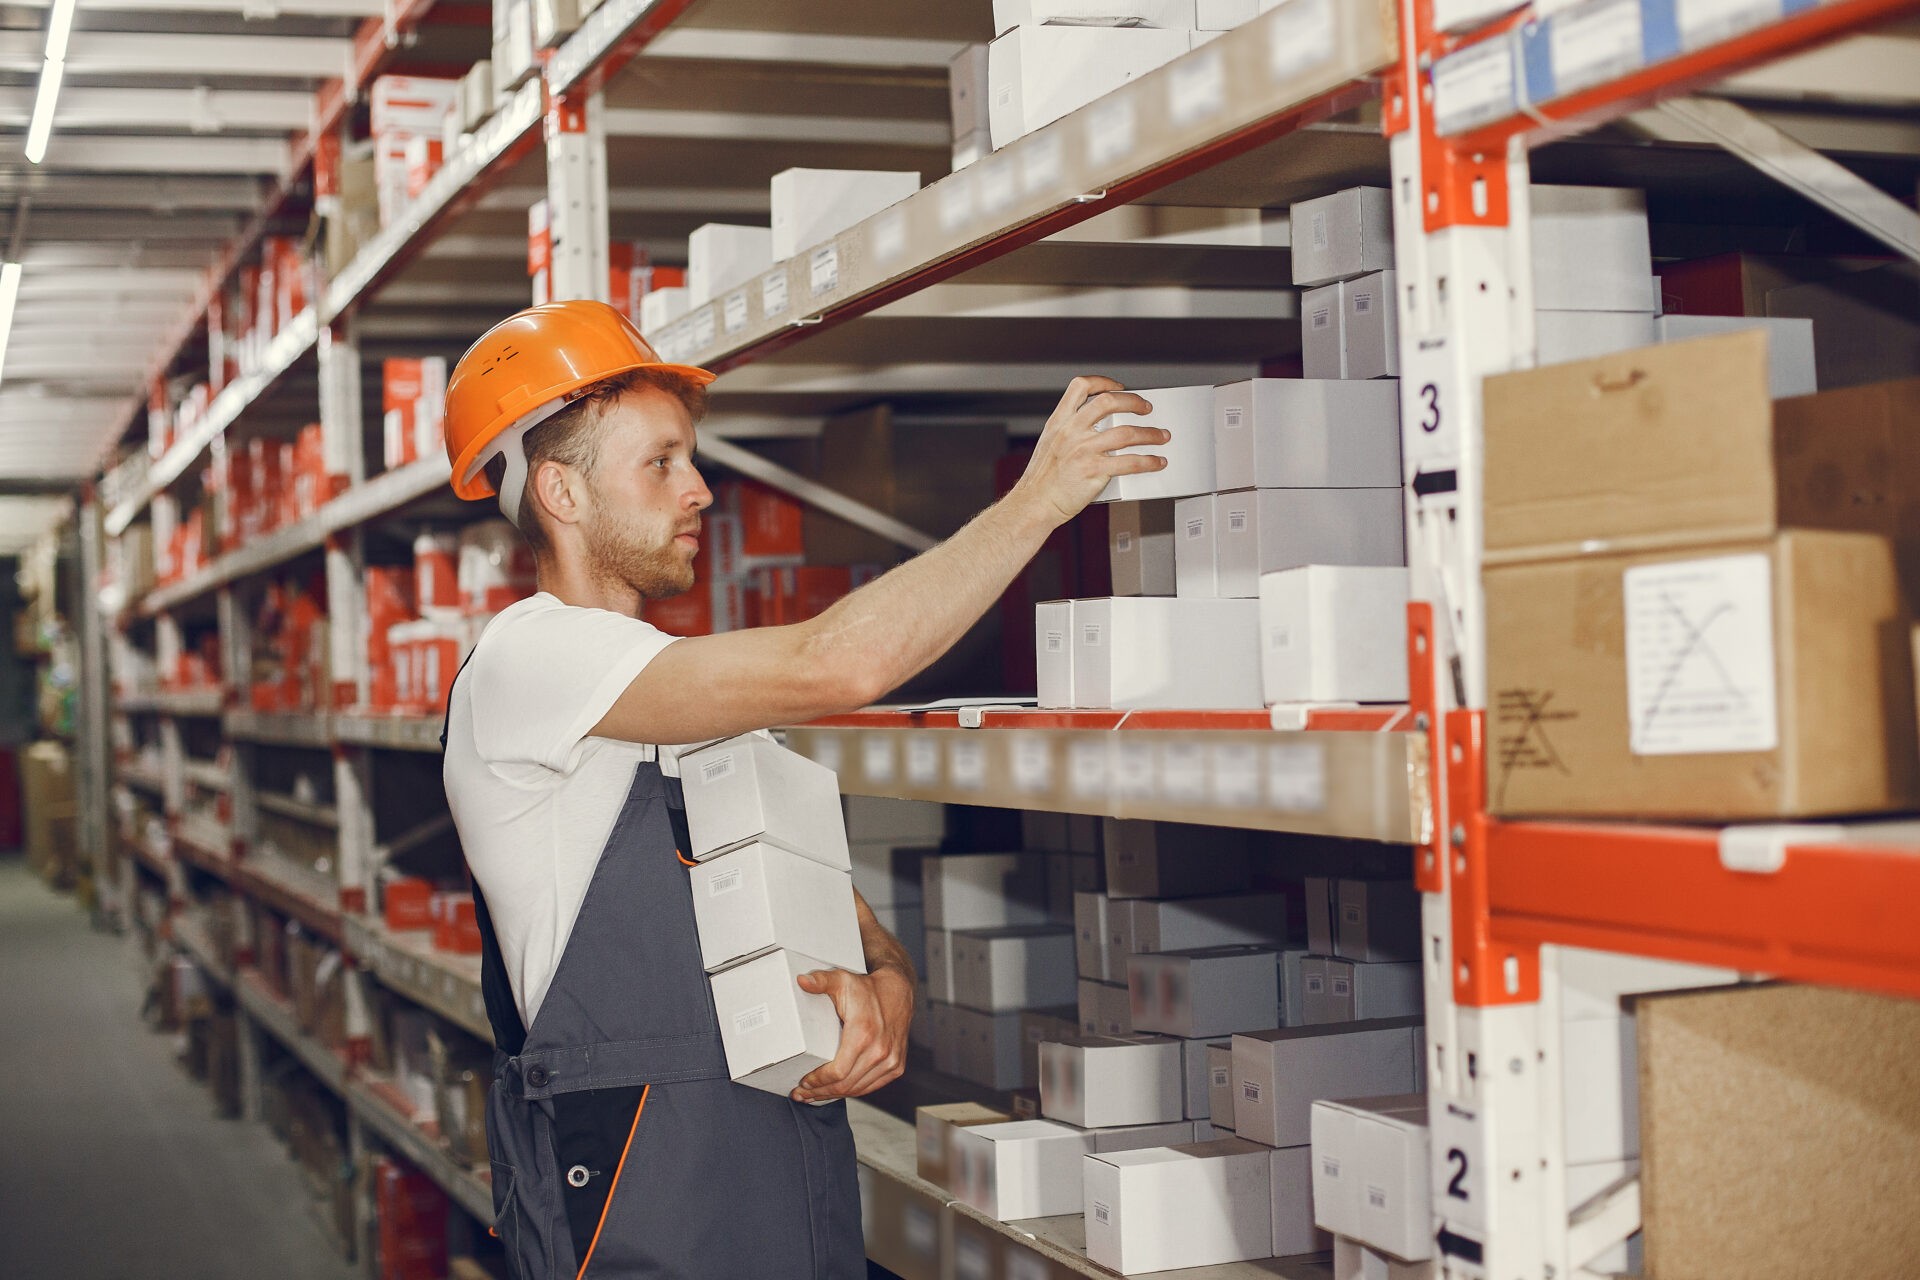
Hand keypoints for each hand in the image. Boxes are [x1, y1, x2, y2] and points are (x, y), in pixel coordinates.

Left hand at [791, 966, 913, 1102]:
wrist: (898, 991)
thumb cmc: (868, 988)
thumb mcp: (842, 980)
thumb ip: (821, 981)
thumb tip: (801, 980)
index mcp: (863, 1034)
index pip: (838, 1071)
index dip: (818, 1081)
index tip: (803, 1083)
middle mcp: (880, 1050)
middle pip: (845, 1085)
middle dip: (820, 1092)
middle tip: (801, 1094)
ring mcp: (891, 1061)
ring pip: (858, 1089)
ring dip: (834, 1095)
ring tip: (815, 1096)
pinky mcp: (897, 1066)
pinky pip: (871, 1086)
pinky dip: (853, 1091)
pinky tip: (837, 1091)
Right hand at [1011, 375, 1167, 526]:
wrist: (1035, 503)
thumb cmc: (1042, 479)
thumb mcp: (1049, 443)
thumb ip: (1070, 431)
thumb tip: (1100, 426)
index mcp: (1059, 421)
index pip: (1080, 387)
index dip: (1103, 382)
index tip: (1119, 386)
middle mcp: (1072, 431)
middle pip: (1109, 402)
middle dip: (1133, 402)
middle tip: (1146, 408)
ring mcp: (1084, 450)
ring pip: (1127, 433)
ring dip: (1150, 433)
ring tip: (1161, 436)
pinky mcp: (1095, 471)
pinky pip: (1130, 462)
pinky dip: (1149, 461)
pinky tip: (1156, 461)